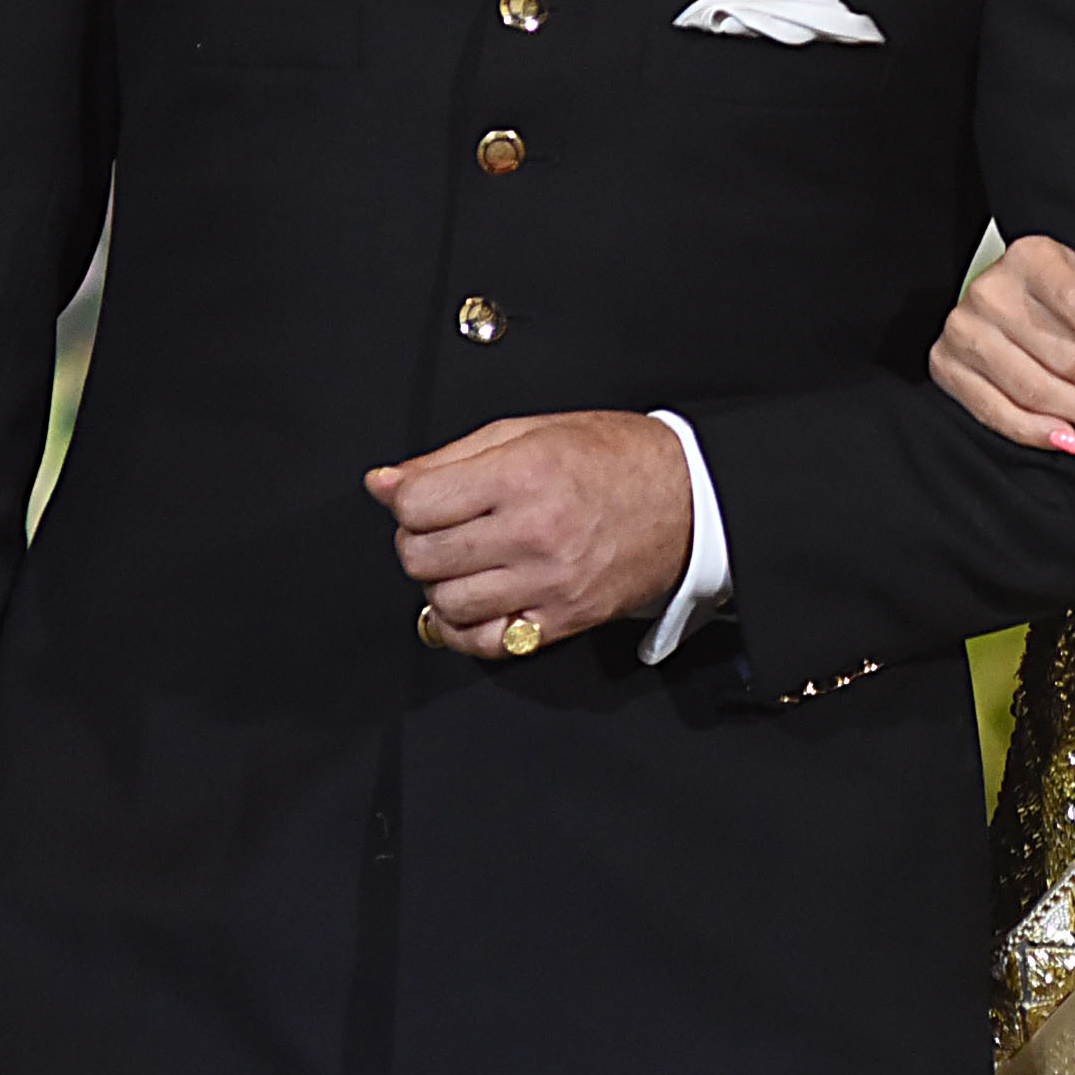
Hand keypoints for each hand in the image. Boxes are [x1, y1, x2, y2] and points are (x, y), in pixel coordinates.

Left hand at [367, 408, 689, 657]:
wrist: (690, 499)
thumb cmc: (617, 458)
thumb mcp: (532, 431)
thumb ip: (451, 457)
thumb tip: (384, 482)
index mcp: (523, 473)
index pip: (417, 504)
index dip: (407, 500)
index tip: (421, 498)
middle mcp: (533, 531)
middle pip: (421, 555)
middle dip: (417, 541)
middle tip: (442, 528)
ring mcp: (547, 581)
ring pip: (446, 602)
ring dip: (441, 583)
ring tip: (464, 562)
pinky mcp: (562, 619)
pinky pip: (486, 642)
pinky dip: (464, 628)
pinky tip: (475, 602)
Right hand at [930, 235, 1074, 453]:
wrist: (996, 297)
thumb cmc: (1053, 292)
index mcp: (1033, 258)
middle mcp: (992, 290)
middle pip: (1063, 357)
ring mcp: (964, 329)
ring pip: (1035, 390)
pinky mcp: (945, 364)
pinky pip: (997, 413)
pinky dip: (1038, 433)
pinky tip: (1072, 439)